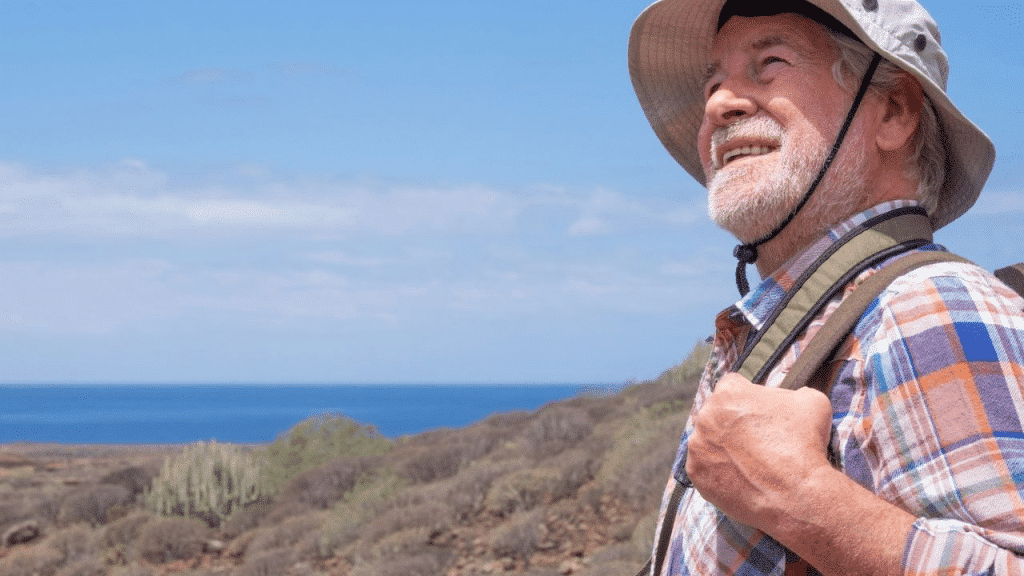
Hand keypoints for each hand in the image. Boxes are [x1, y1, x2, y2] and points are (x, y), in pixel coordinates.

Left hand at [685, 372, 833, 531]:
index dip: (750, 398)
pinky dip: (719, 470)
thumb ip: (794, 392)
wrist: (795, 496)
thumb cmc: (804, 445)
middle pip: (718, 413)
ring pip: (709, 440)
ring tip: (749, 462)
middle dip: (734, 423)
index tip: (761, 414)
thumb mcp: (812, 402)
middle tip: (757, 441)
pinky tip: (740, 477)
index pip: (735, 386)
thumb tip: (790, 397)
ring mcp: (697, 445)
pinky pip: (704, 466)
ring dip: (724, 446)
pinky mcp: (696, 472)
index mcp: (729, 392)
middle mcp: (706, 414)